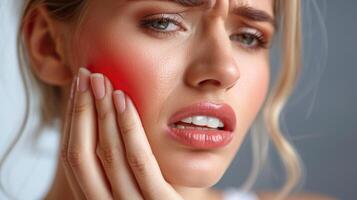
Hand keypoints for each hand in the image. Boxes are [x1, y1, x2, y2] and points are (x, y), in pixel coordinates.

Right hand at [60, 67, 182, 199]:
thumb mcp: (138, 186)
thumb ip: (123, 165)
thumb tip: (110, 123)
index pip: (74, 158)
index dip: (72, 121)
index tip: (78, 89)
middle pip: (81, 155)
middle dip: (81, 111)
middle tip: (86, 75)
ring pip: (106, 155)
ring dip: (101, 113)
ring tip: (101, 80)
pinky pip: (140, 163)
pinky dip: (129, 129)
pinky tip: (124, 100)